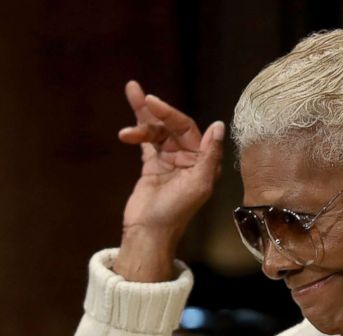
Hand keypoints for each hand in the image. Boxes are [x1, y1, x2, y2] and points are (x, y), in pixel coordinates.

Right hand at [115, 81, 224, 279]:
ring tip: (124, 130)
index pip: (188, 128)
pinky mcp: (152, 167)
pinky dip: (137, 133)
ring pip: (157, 133)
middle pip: (171, 126)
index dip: (170, 114)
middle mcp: (189, 159)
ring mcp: (170, 161)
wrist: (149, 233)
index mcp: (203, 162)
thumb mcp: (199, 183)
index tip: (152, 102)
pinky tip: (127, 128)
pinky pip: (147, 143)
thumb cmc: (176, 212)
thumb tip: (218, 125)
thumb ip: (210, 154)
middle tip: (138, 95)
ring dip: (141, 125)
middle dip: (155, 112)